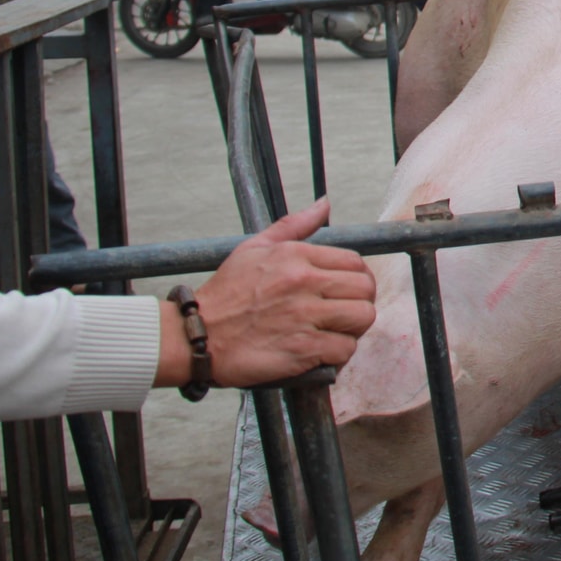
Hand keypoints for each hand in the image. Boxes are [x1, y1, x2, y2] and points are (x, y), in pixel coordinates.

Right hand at [156, 199, 375, 388]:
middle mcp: (303, 283)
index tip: (345, 291)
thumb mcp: (253, 248)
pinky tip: (322, 353)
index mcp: (296, 257)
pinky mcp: (302, 350)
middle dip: (360, 302)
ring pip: (362, 317)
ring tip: (336, 332)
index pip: (354, 261)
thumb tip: (324, 204)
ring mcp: (304, 317)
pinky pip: (344, 349)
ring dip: (353, 329)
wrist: (195, 336)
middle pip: (365, 289)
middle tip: (343, 313)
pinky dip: (338, 355)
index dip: (357, 278)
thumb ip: (294, 225)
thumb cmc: (224, 295)